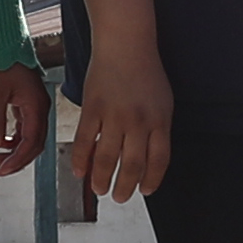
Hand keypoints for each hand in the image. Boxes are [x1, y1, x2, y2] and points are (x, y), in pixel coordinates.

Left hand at [0, 61, 52, 179]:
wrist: (4, 46)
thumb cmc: (2, 63)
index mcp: (36, 106)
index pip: (32, 141)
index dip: (18, 158)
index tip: (4, 169)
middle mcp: (40, 109)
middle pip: (35, 144)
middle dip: (18, 160)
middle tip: (0, 170)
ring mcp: (36, 108)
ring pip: (31, 139)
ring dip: (16, 151)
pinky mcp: (29, 106)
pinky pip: (26, 130)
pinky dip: (16, 140)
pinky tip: (3, 144)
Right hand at [76, 35, 175, 207]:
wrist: (125, 43)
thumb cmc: (146, 72)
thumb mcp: (163, 101)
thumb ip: (158, 130)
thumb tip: (149, 160)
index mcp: (160, 120)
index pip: (158, 160)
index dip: (151, 180)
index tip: (145, 191)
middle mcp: (138, 121)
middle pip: (132, 165)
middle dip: (125, 187)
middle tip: (120, 198)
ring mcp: (114, 115)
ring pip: (107, 158)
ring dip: (101, 179)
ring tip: (99, 190)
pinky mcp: (92, 108)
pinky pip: (85, 141)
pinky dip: (81, 160)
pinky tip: (79, 172)